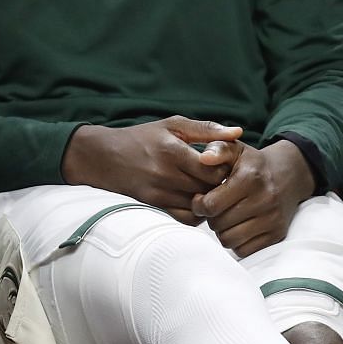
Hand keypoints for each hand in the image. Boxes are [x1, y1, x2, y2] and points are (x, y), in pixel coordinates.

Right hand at [61, 117, 243, 221]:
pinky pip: (186, 218)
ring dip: (209, 200)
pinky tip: (195, 201)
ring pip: (199, 206)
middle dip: (220, 185)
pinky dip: (196, 213)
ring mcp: (158, 193)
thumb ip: (207, 129)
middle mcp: (165, 174)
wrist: (103, 157)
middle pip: (208, 188)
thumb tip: (239, 132)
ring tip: (210, 189)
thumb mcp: (173, 125)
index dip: (226, 168)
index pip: (213, 168)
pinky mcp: (154, 206)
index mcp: (172, 150)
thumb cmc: (143, 137)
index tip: (227, 165)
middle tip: (224, 180)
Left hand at [190, 139, 313, 257]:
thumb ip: (217, 149)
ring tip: (227, 218)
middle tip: (216, 209)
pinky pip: (244, 251)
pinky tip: (239, 227)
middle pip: (218, 225)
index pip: (211, 205)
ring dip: (223, 231)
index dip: (199, 204)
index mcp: (250, 178)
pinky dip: (237, 243)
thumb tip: (203, 158)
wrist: (289, 175)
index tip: (202, 199)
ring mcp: (273, 220)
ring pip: (229, 241)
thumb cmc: (254, 164)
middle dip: (211, 217)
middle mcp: (264, 200)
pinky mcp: (277, 235)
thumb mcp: (236, 150)